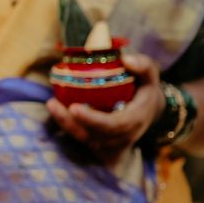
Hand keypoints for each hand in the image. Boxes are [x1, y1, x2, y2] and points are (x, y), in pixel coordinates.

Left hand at [46, 54, 164, 165]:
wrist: (148, 112)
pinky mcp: (99, 142)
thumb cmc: (145, 90)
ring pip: (83, 138)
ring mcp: (109, 142)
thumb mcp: (151, 76)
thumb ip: (144, 66)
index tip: (74, 108)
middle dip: (70, 122)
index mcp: (135, 120)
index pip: (113, 125)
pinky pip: (80, 137)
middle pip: (93, 135)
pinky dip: (66, 124)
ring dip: (64, 123)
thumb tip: (126, 59)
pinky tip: (56, 108)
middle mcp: (121, 136)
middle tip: (53, 104)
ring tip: (52, 104)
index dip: (92, 120)